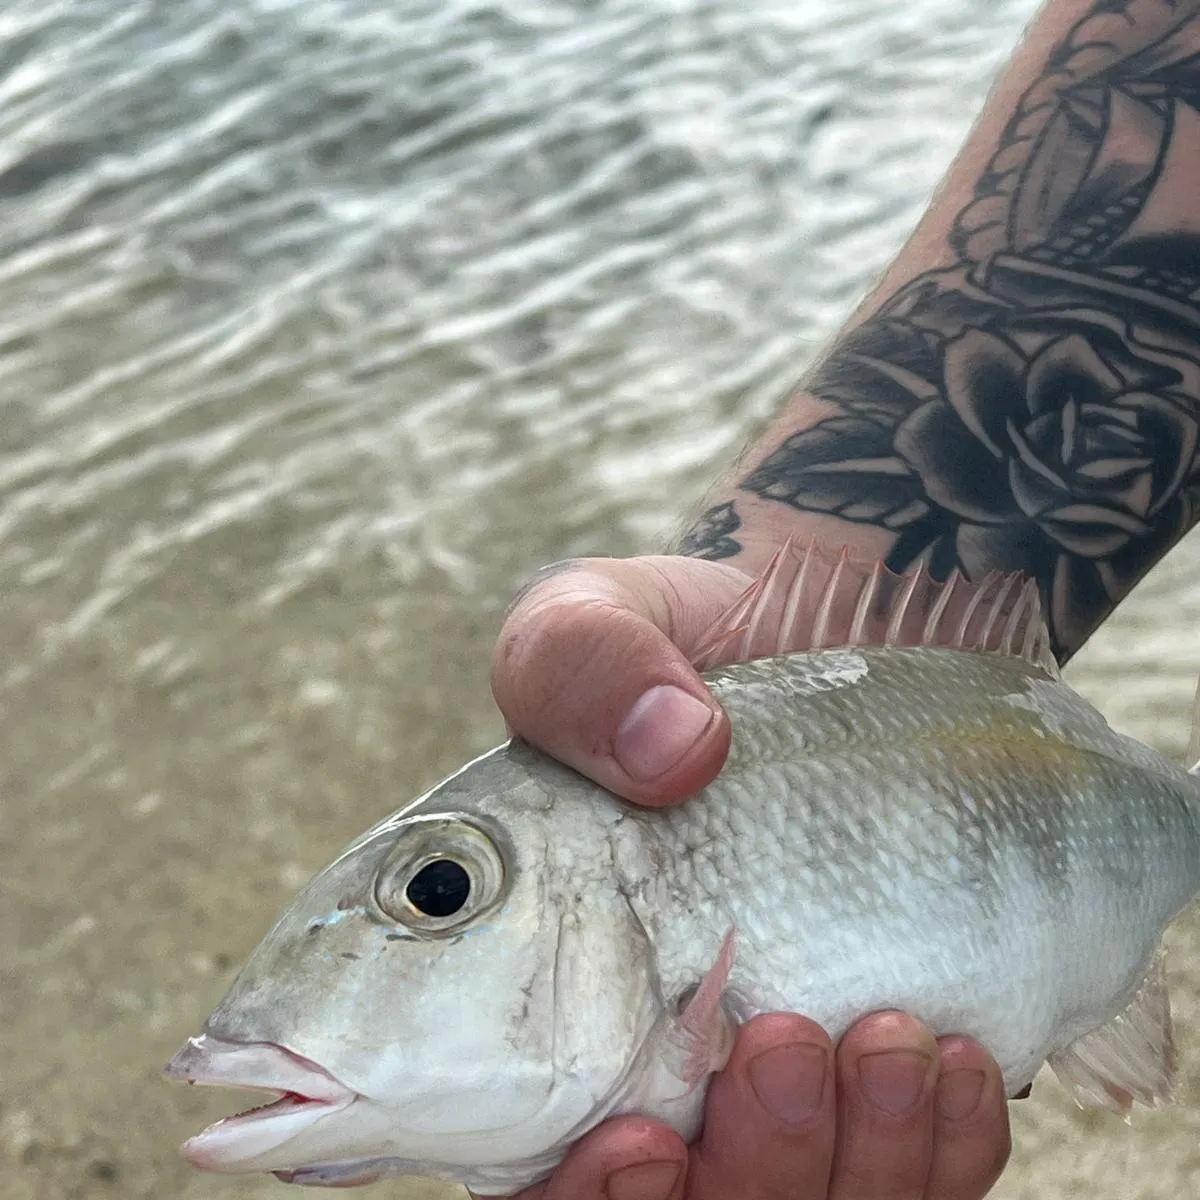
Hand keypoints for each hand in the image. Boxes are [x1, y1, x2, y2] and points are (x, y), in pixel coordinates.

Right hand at [490, 556, 1012, 1199]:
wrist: (830, 627)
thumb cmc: (683, 638)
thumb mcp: (592, 618)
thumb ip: (576, 663)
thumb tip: (671, 751)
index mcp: (541, 983)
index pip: (530, 1160)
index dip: (578, 1195)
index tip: (634, 1137)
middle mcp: (652, 1049)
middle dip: (745, 1174)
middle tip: (782, 1043)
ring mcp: (773, 1061)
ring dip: (854, 1162)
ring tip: (889, 1036)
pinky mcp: (881, 1055)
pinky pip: (920, 1177)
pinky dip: (943, 1149)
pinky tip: (956, 1053)